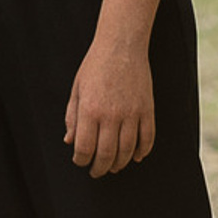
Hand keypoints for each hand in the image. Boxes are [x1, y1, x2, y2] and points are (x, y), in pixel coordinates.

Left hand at [65, 36, 155, 176]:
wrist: (121, 46)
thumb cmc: (95, 66)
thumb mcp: (77, 89)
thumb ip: (72, 117)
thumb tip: (70, 142)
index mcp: (89, 110)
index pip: (85, 148)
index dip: (81, 160)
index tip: (80, 161)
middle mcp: (111, 115)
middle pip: (106, 154)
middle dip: (99, 168)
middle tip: (96, 171)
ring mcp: (132, 114)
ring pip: (128, 151)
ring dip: (120, 163)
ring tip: (113, 166)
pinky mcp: (147, 110)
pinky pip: (147, 139)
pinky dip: (142, 151)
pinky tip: (136, 156)